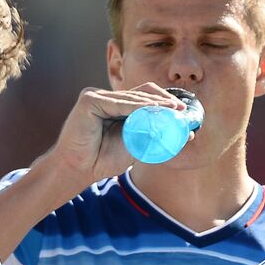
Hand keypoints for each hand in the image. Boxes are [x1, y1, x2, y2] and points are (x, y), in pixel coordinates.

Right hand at [45, 83, 187, 185]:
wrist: (79, 170)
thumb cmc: (102, 159)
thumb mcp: (136, 144)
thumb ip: (153, 134)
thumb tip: (184, 131)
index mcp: (116, 107)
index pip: (144, 98)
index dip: (165, 102)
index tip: (183, 113)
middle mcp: (106, 98)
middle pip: (140, 93)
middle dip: (164, 102)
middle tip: (182, 111)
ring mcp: (96, 96)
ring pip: (131, 98)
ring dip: (154, 105)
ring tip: (172, 111)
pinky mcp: (88, 100)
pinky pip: (118, 103)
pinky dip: (136, 107)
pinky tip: (153, 110)